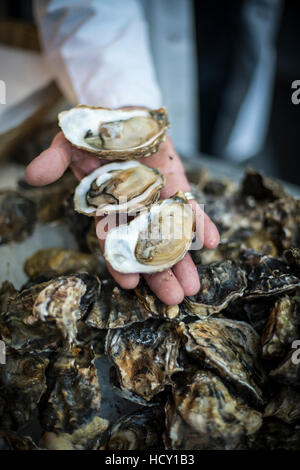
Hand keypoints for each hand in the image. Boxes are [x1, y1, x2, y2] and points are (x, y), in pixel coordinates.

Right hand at [25, 132, 219, 304]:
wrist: (125, 115)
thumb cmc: (96, 134)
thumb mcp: (71, 143)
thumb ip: (56, 159)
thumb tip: (31, 175)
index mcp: (107, 208)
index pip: (112, 241)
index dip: (120, 261)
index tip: (129, 282)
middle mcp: (134, 211)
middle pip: (147, 248)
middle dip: (159, 274)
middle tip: (172, 299)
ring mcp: (158, 201)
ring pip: (172, 236)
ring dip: (184, 260)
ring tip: (194, 287)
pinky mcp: (177, 186)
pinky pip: (192, 208)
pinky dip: (202, 224)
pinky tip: (214, 242)